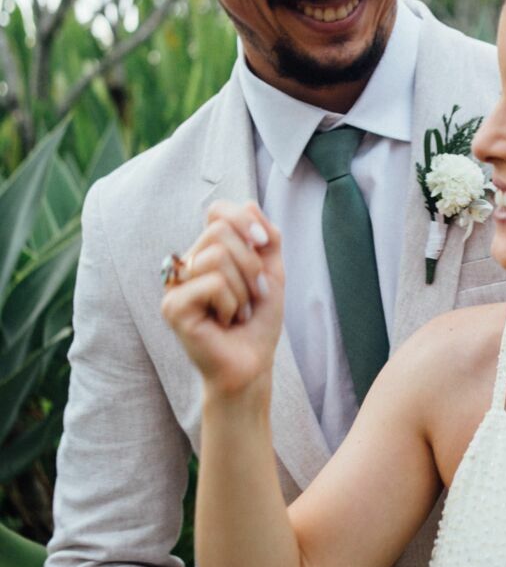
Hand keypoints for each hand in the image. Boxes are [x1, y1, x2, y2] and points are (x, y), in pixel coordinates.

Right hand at [161, 200, 283, 396]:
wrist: (253, 364)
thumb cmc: (258, 322)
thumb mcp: (272, 271)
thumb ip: (266, 236)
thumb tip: (248, 202)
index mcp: (204, 253)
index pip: (217, 212)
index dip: (244, 221)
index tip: (263, 244)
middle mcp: (184, 266)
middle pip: (219, 232)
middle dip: (250, 263)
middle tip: (255, 294)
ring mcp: (174, 286)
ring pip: (216, 256)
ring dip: (243, 288)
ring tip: (239, 312)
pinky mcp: (172, 307)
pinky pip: (212, 283)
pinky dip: (231, 303)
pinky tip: (226, 322)